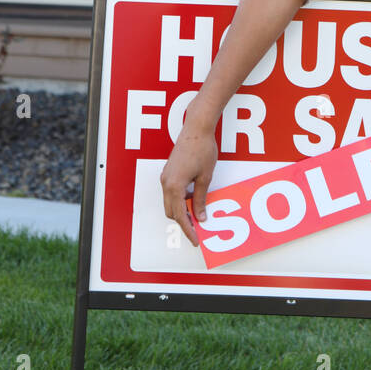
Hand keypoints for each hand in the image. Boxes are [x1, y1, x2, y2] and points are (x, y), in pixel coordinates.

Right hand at [160, 123, 218, 245]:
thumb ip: (200, 198)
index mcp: (174, 186)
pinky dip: (179, 200)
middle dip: (183, 222)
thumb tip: (200, 217)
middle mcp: (166, 183)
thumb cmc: (202, 149)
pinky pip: (171, 192)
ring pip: (170, 203)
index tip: (195, 240)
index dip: (188, 230)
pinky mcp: (168, 172)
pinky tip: (192, 199)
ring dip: (181, 211)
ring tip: (197, 215)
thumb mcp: (205, 177)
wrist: (196, 128)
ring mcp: (165, 177)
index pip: (180, 215)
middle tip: (198, 230)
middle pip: (171, 212)